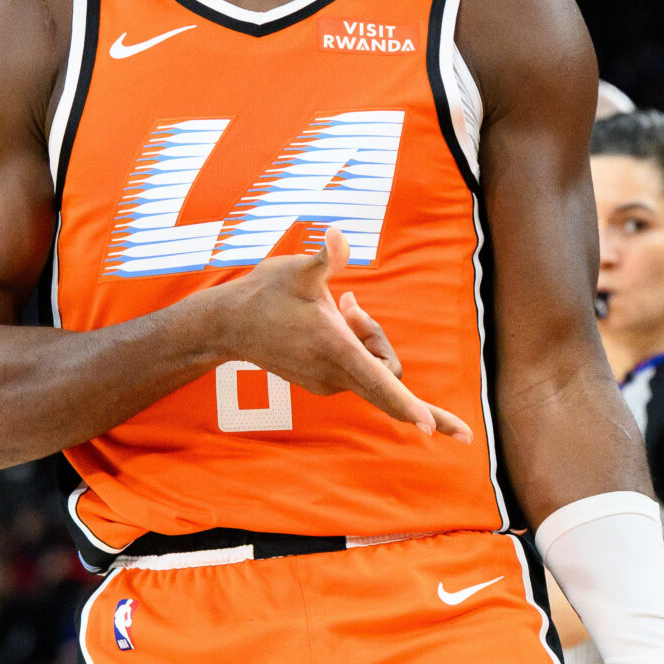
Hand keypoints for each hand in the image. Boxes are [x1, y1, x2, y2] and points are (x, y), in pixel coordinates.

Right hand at [211, 227, 470, 438]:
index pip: (383, 383)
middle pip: (389, 377)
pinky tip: (332, 318)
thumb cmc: (265, 293)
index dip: (412, 406)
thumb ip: (325, 257)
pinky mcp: (323, 385)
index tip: (434, 428)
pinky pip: (359, 370)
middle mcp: (335, 375)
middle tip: (346, 302)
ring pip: (374, 367)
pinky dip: (355, 346)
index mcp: (336, 349)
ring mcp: (328, 384)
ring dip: (365, 337)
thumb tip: (338, 235)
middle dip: (380, 340)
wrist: (229, 325)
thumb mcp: (297, 269)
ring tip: (333, 306)